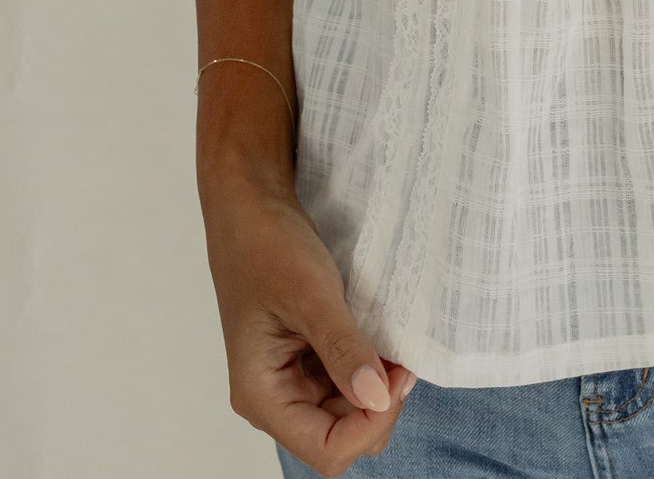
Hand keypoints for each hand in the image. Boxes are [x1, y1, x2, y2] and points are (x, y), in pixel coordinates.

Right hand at [203, 173, 418, 474]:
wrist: (250, 205)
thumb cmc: (266, 245)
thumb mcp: (310, 294)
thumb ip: (343, 350)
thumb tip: (377, 398)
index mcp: (261, 395)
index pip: (326, 449)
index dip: (369, 423)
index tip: (398, 375)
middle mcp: (274, 397)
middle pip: (341, 437)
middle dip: (378, 405)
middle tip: (402, 356)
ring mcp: (290, 379)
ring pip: (347, 413)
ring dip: (376, 387)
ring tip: (391, 343)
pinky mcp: (306, 359)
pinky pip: (346, 383)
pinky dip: (368, 367)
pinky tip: (379, 338)